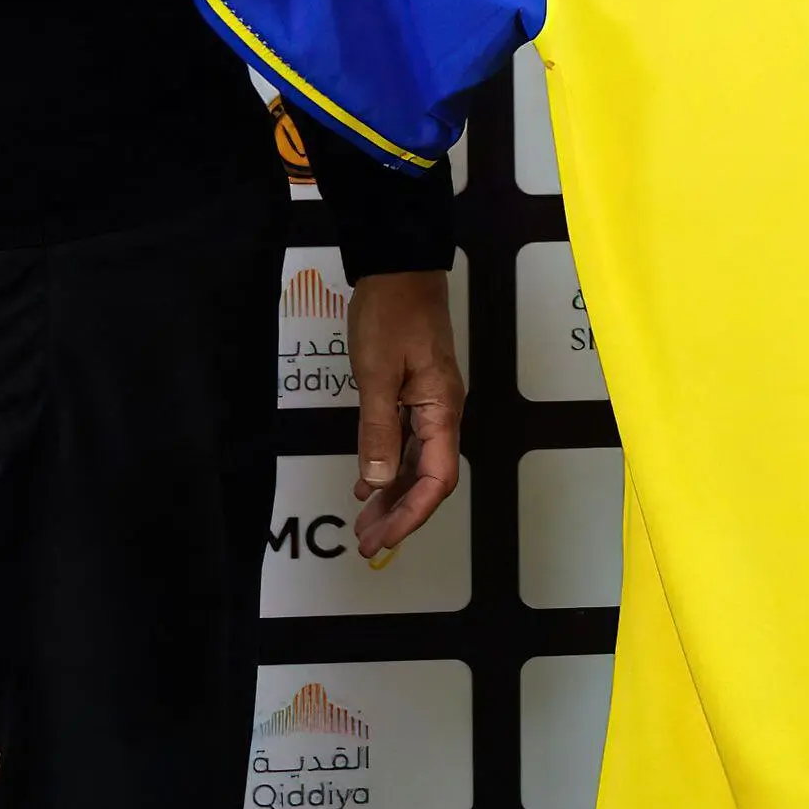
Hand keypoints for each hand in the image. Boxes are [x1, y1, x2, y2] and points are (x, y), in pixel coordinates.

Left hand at [345, 268, 465, 561]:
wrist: (399, 266)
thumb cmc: (392, 312)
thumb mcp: (377, 372)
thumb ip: (378, 429)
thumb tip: (378, 482)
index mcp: (442, 407)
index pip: (437, 477)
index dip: (413, 513)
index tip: (384, 537)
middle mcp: (443, 410)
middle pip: (429, 477)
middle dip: (401, 514)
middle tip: (366, 542)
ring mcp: (431, 402)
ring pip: (417, 464)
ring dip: (393, 496)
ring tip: (365, 524)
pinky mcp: (416, 393)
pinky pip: (407, 443)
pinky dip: (389, 468)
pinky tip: (368, 486)